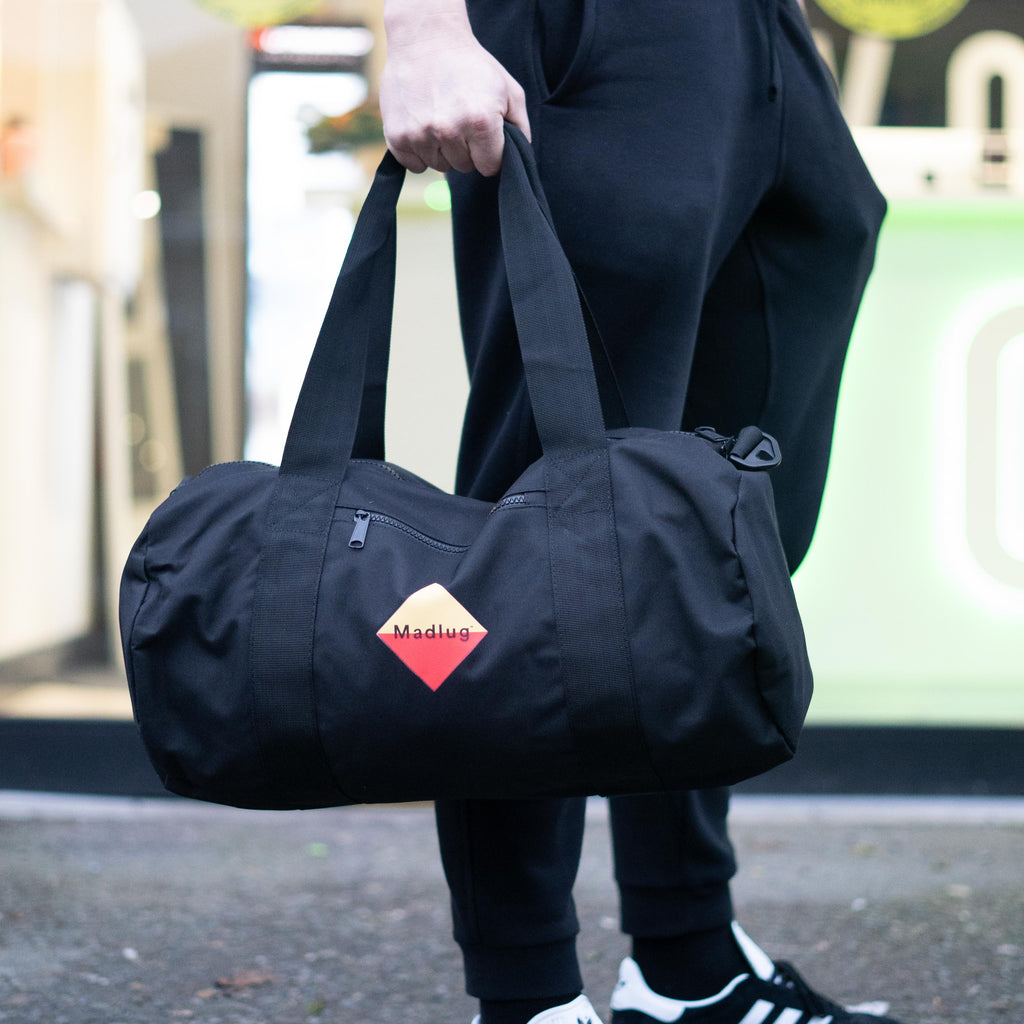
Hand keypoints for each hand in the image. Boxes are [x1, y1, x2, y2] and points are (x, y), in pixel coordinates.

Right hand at [381, 0, 530, 176]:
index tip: (483, 135)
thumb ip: (520, 128)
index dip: (489, 153)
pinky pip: (415, 166)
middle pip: (465, 167)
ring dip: (443, 150)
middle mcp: (450, 130)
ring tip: (441, 118)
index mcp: (481, 122)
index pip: (490, 167)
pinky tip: (423, 127)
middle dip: (466, 150)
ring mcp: (421, 135)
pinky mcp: (397, 136)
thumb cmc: (471, 65)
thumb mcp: (508, 90)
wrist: (426, 38)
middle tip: (460, 119)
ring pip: (440, 167)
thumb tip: (518, 160)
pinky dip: (420, 153)